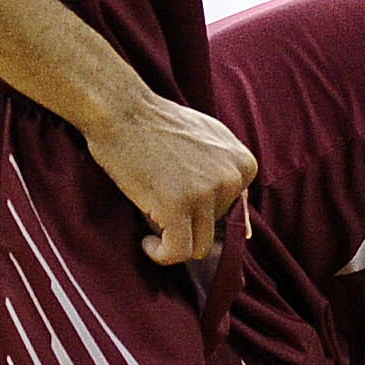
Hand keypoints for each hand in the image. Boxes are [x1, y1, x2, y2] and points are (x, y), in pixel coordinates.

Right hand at [83, 93, 256, 265]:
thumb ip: (226, 173)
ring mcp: (206, 193)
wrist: (121, 110)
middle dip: (188, 219)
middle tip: (160, 199)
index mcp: (243, 162)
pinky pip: (177, 252)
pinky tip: (146, 241)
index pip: (233, 210)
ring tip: (153, 224)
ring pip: (199, 246)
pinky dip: (161, 254)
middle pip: (215, 228)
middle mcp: (230, 178)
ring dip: (174, 240)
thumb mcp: (208, 138)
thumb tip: (243, 225)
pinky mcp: (178, 207)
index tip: (179, 196)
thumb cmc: (157, 123)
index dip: (203, 208)